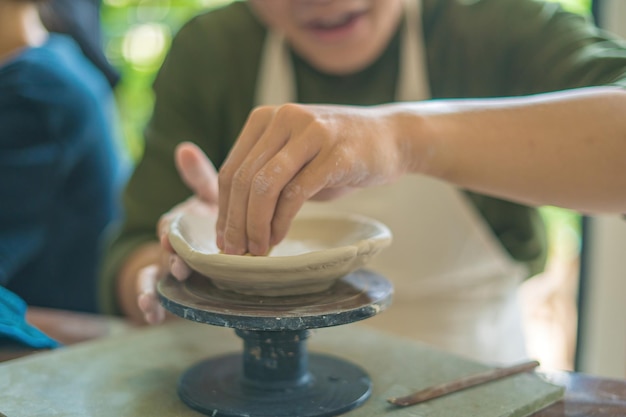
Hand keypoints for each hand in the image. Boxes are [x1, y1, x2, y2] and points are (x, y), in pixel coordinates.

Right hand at [136, 141, 218, 323]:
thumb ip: (200, 177)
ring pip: (154, 277)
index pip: (169, 225)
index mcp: (178, 223)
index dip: (169, 231)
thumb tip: (184, 148)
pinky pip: (157, 298)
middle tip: (179, 268)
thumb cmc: (213, 216)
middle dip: (169, 261)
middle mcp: (169, 246)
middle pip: (163, 253)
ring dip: (152, 290)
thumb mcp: (211, 197)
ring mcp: (169, 268)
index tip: (170, 237)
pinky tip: (153, 318)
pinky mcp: (174, 289)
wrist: (219, 244)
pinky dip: (151, 307)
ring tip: (150, 304)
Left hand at [217, 103, 407, 255]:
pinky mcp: (335, 153)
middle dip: (235, 222)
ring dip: (255, 224)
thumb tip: (236, 219)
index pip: (231, 169)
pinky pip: (295, 193)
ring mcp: (310, 133)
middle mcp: (284, 118)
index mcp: (266, 118)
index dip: (223, 210)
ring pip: (264, 186)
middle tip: (235, 251)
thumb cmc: (340, 154)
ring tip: (256, 249)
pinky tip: (278, 238)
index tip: (224, 239)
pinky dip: (281, 221)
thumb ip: (267, 175)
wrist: (392, 137)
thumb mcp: (296, 157)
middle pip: (243, 179)